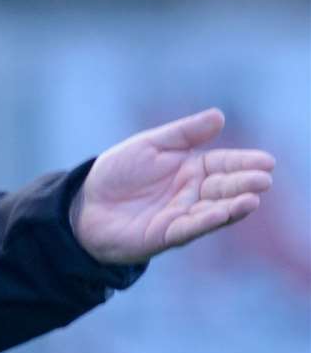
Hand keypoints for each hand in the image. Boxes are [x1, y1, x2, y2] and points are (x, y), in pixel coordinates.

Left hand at [71, 108, 274, 265]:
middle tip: (264, 179)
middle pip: (224, 188)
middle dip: (245, 184)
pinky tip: (221, 213)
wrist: (84, 204)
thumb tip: (219, 116)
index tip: (267, 161)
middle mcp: (191, 193)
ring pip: (213, 211)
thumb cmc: (118, 174)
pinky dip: (205, 221)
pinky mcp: (164, 235)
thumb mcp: (150, 145)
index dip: (244, 162)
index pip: (223, 164)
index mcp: (191, 169)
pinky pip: (188, 228)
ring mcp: (180, 216)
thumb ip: (183, 134)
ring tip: (252, 199)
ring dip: (233, 206)